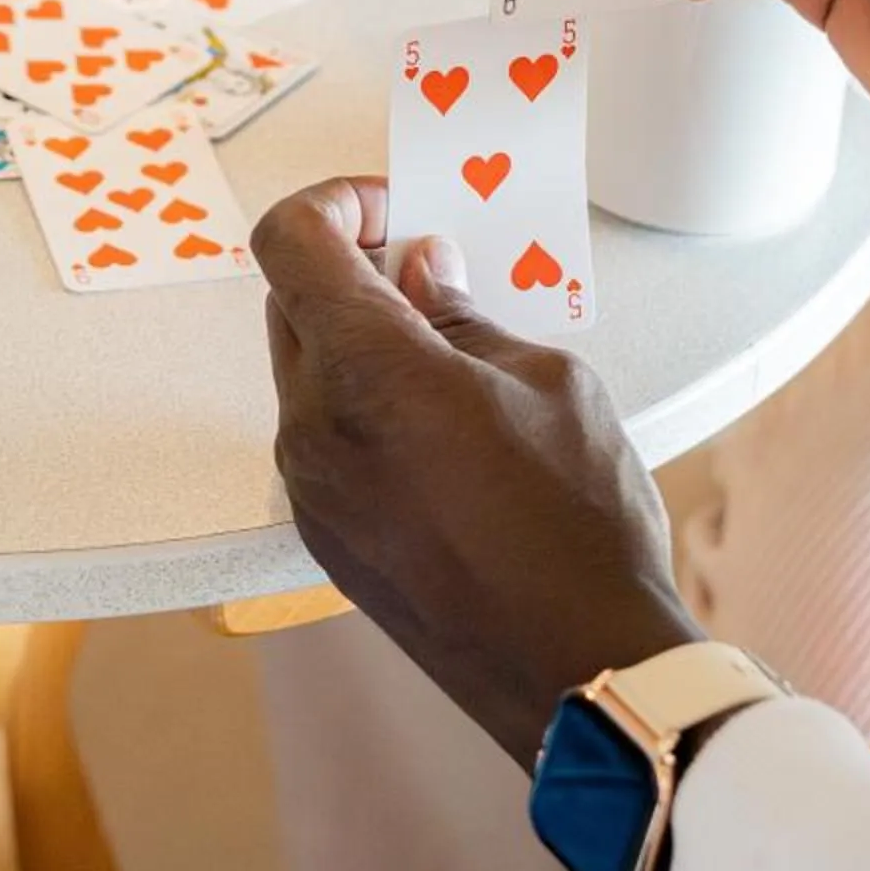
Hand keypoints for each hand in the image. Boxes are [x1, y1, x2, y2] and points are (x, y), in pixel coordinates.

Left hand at [258, 179, 700, 765]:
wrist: (578, 667)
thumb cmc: (579, 527)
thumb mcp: (548, 381)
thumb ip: (465, 317)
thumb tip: (424, 275)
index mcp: (365, 372)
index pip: (290, 242)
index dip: (333, 203)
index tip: (389, 206)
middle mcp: (314, 428)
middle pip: (291, 305)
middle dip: (351, 270)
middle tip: (429, 271)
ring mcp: (311, 491)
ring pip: (305, 374)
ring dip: (356, 342)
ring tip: (447, 355)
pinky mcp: (325, 538)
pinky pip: (321, 439)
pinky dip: (359, 406)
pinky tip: (436, 426)